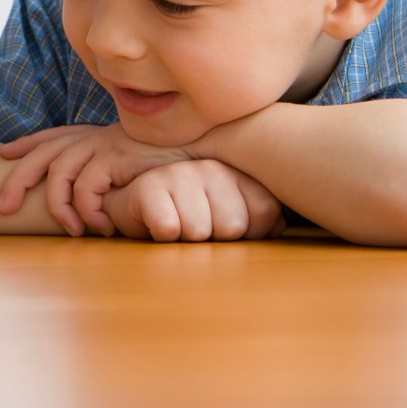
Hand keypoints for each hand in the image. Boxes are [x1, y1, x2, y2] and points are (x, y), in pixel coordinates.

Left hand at [0, 124, 188, 235]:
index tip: (4, 153)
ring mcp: (108, 144)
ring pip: (60, 171)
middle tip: (2, 208)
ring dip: (58, 206)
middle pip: (45, 152)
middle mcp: (98, 136)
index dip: (27, 144)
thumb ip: (117, 172)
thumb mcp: (140, 163)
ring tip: (71, 230)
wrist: (216, 145)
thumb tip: (99, 198)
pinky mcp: (121, 156)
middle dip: (18, 178)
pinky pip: (88, 185)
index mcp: (100, 134)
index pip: (55, 136)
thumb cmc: (180, 161)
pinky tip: (99, 227)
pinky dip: (88, 209)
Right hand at [100, 158, 285, 241]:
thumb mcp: (228, 212)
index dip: (248, 233)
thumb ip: (259, 216)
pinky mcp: (149, 188)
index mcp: (236, 172)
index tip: (224, 226)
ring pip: (200, 231)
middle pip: (233, 227)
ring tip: (177, 224)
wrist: (129, 203)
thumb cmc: (185, 214)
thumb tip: (277, 227)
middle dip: (216, 239)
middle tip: (196, 227)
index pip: (265, 213)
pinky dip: (162, 237)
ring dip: (186, 240)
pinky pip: (169, 230)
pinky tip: (156, 224)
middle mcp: (211, 168)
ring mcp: (179, 174)